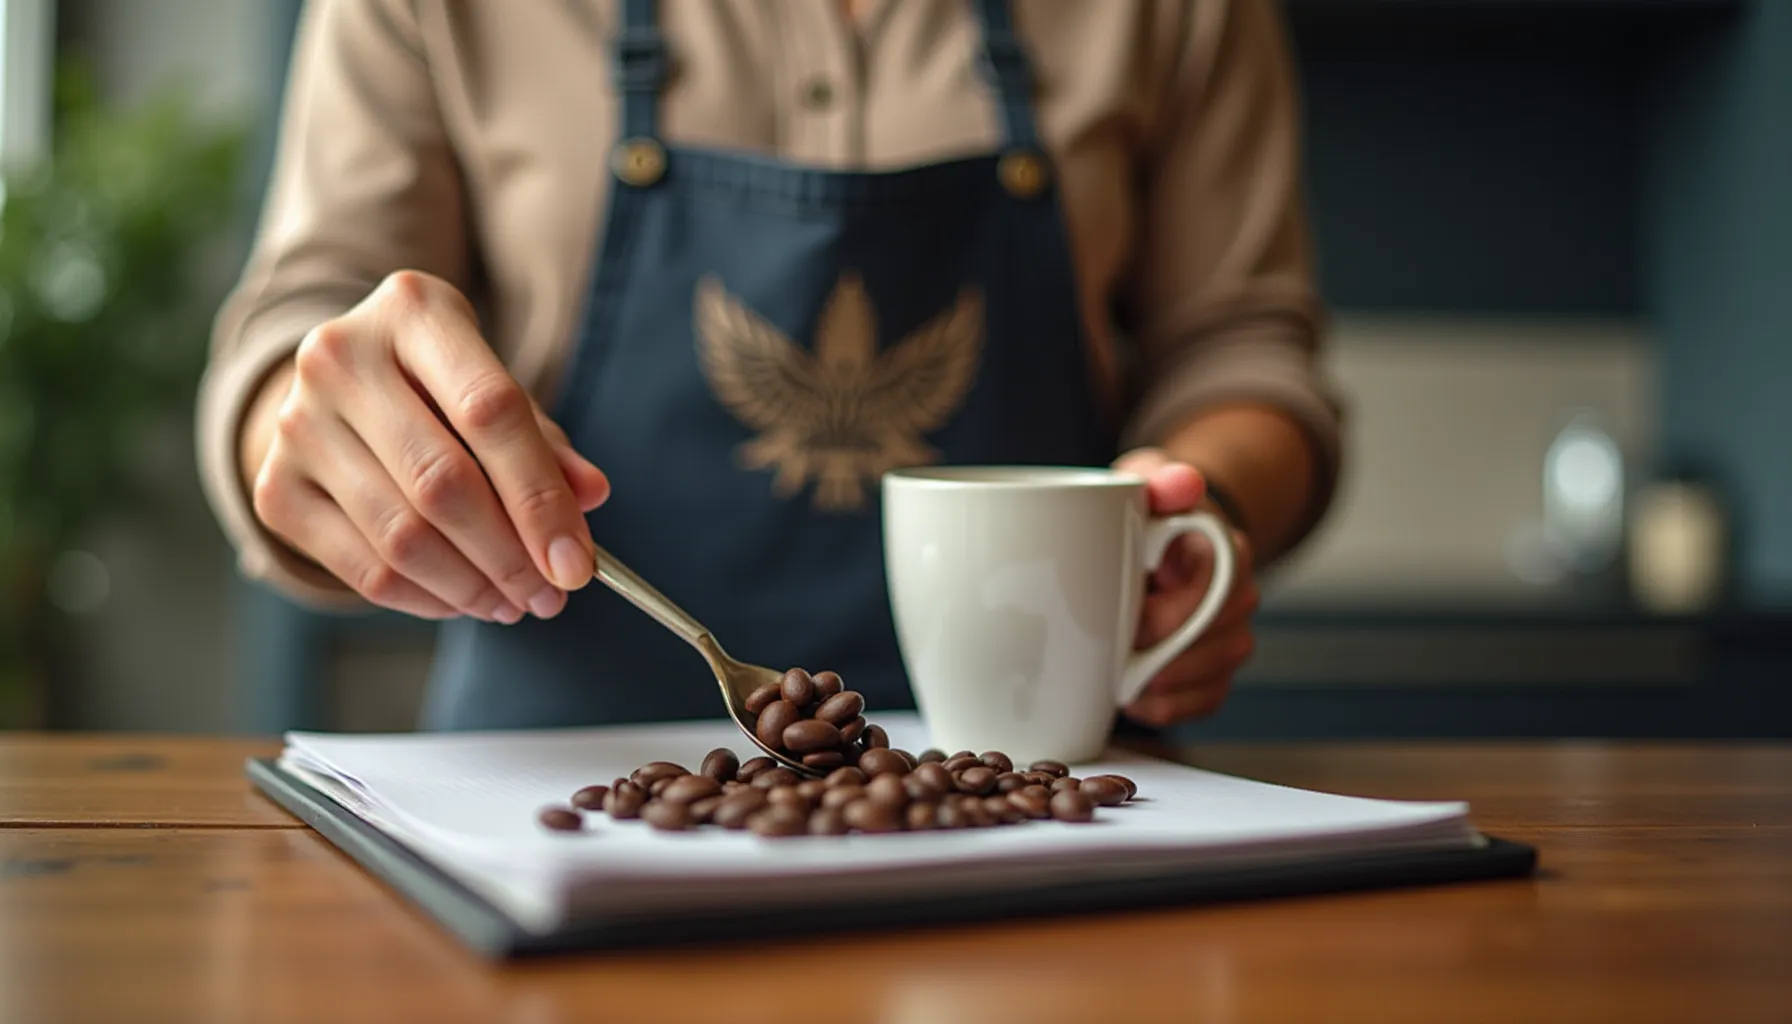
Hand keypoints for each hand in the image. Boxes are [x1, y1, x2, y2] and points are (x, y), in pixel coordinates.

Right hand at [244, 270, 609, 621]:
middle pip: (442, 482)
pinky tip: (463, 601)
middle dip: (510, 556)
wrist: (339, 380)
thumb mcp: (494, 388)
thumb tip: (589, 496)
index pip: (491, 411)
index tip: (576, 563)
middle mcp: (340, 358)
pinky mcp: (276, 489)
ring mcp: (297, 423)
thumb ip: (545, 442)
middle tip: (550, 597)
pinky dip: (426, 599)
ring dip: (472, 587)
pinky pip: (363, 570)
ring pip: (402, 537)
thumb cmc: (439, 386)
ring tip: (514, 603)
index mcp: (412, 310)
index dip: (540, 497)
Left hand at [1112, 448, 1259, 726]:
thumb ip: (1160, 478)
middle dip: (1166, 651)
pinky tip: (1133, 698)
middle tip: (1118, 650)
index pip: (1220, 585)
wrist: (1151, 542)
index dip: (1176, 608)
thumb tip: (1182, 484)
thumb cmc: (1143, 513)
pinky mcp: (1215, 672)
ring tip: (1119, 676)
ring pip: (1216, 674)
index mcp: (1225, 549)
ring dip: (1164, 683)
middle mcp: (1238, 596)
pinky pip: (1206, 701)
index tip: (1136, 612)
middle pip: (1220, 638)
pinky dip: (1168, 707)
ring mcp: (1230, 637)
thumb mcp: (1145, 482)